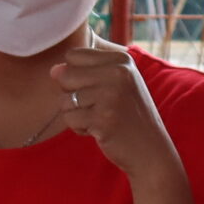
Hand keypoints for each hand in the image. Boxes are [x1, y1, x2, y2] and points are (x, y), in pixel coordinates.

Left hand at [50, 28, 177, 176]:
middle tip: (97, 106)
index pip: (73, 55)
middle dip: (72, 95)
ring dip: (77, 114)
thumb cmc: (127, 115)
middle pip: (65, 75)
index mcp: (121, 59)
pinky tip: (99, 130)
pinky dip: (79, 128)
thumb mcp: (114, 84)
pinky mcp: (103, 118)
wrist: (149, 149)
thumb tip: (54, 70)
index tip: (97, 88)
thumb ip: (83, 72)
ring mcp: (111, 95)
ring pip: (65, 99)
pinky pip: (70, 118)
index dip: (76, 74)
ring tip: (100, 119)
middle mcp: (118, 73)